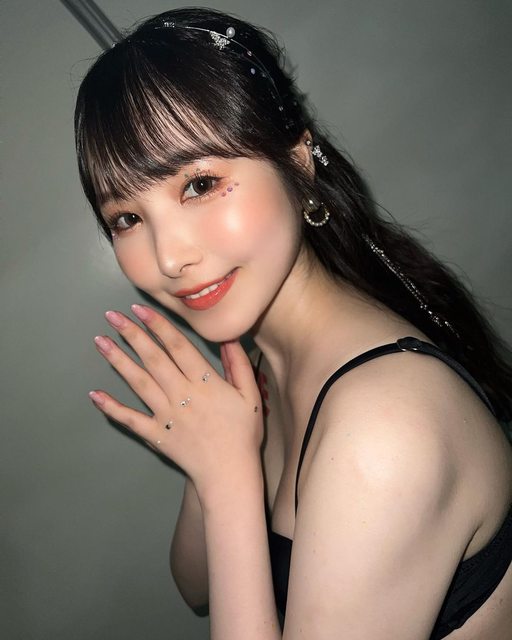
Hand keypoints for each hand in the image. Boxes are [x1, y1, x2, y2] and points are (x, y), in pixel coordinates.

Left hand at [89, 305, 263, 494]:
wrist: (230, 474)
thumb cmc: (243, 434)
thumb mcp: (250, 396)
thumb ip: (238, 365)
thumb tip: (228, 337)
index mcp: (205, 383)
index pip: (178, 347)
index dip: (159, 326)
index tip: (141, 309)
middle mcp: (182, 394)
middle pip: (154, 359)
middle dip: (132, 334)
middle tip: (112, 315)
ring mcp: (166, 415)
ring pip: (138, 383)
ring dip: (118, 361)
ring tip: (100, 341)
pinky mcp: (156, 435)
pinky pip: (130, 420)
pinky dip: (112, 408)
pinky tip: (94, 395)